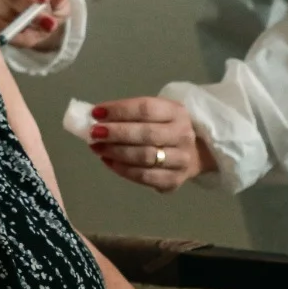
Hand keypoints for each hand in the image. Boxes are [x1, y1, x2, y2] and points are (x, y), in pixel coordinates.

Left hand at [87, 97, 217, 192]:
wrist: (193, 152)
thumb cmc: (163, 127)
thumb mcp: (154, 112)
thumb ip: (128, 114)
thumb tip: (95, 117)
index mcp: (176, 112)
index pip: (146, 108)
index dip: (119, 110)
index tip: (96, 112)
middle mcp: (183, 135)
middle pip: (146, 133)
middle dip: (116, 133)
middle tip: (93, 133)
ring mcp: (181, 160)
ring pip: (145, 157)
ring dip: (116, 152)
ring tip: (97, 148)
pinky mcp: (174, 180)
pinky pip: (144, 176)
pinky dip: (123, 170)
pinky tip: (108, 162)